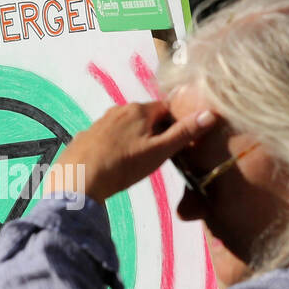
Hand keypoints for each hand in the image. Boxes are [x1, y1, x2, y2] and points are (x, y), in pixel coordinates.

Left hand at [44, 101, 216, 204]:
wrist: (78, 180)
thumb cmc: (123, 165)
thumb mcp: (159, 152)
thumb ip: (183, 133)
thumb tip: (210, 114)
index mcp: (138, 110)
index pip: (165, 109)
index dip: (175, 123)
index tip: (178, 141)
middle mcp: (118, 110)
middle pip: (145, 116)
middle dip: (154, 131)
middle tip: (159, 155)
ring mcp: (99, 122)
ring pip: (125, 126)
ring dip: (134, 138)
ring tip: (136, 160)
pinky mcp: (85, 137)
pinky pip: (107, 137)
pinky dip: (115, 145)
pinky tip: (114, 163)